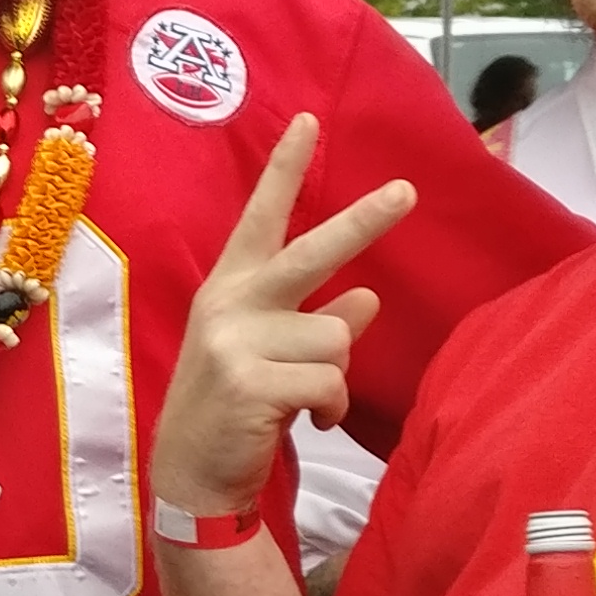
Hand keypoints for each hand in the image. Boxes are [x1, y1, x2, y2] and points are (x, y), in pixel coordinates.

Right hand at [150, 114, 413, 518]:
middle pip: (310, 253)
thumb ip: (313, 322)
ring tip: (303, 400)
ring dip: (335, 376)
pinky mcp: (250, 383)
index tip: (308, 119)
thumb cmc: (233, 409)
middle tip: (406, 191)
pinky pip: (331, 382)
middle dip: (362, 222)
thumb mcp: (266, 355)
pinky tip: (305, 421)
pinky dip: (332, 407)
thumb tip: (368, 299)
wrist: (189, 476)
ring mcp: (235, 342)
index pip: (261, 217)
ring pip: (336, 338)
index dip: (284, 169)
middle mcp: (229, 304)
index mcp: (229, 288)